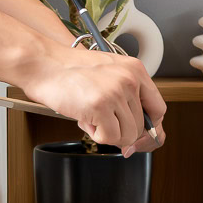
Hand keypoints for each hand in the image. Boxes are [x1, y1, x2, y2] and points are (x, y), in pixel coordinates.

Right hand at [20, 42, 165, 154]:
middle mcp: (130, 80)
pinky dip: (96, 135)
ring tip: (91, 116)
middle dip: (120, 131)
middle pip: (141, 126)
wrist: (43, 64)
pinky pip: (109, 138)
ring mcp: (116, 92)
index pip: (158, 108)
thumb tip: (138, 135)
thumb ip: (126, 97)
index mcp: (136, 70)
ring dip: (107, 133)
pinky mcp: (101, 106)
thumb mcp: (108, 74)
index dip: (148, 127)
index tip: (138, 134)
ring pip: (127, 135)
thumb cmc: (70, 71)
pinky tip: (85, 119)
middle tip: (100, 120)